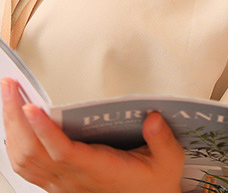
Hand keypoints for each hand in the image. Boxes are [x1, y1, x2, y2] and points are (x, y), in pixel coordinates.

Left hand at [2, 78, 184, 192]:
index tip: (31, 107)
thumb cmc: (154, 184)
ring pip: (23, 160)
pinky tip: (14, 126)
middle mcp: (73, 179)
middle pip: (31, 152)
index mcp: (98, 170)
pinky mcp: (57, 185)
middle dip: (15, 118)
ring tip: (8, 98)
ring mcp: (61, 184)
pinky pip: (26, 167)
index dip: (44, 130)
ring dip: (10, 129)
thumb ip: (162, 139)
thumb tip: (152, 117)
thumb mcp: (169, 161)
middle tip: (9, 87)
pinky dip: (14, 145)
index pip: (63, 152)